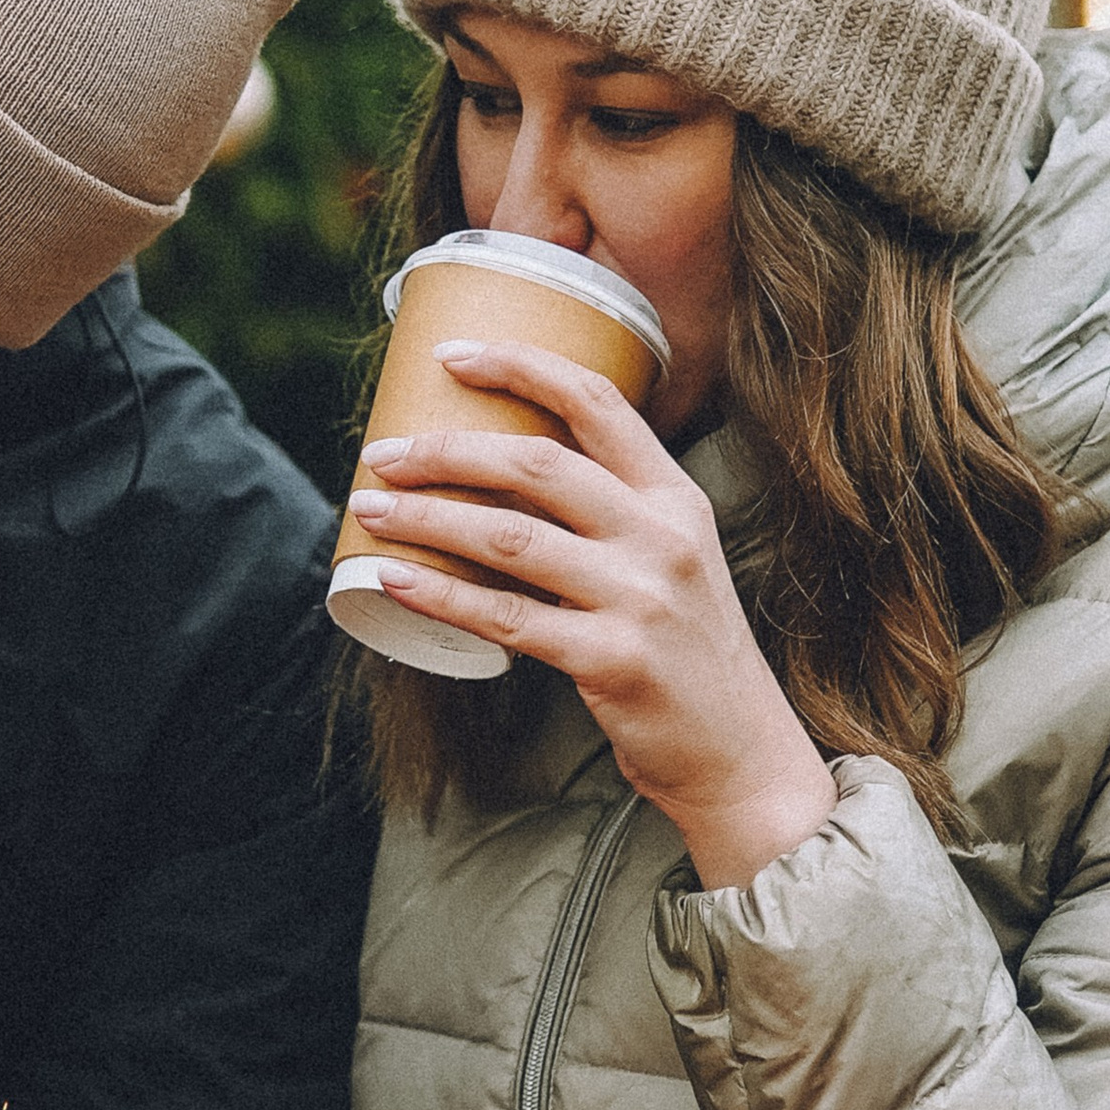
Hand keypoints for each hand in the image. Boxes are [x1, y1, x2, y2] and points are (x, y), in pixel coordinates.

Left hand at [350, 336, 835, 887]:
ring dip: (426, 518)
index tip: (449, 355)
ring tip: (371, 509)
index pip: (596, 401)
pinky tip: (392, 578)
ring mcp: (640, 598)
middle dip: (446, 450)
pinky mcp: (611, 659)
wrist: (739, 753)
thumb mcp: (668, 561)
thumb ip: (609, 513)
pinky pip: (503, 615)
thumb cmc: (683, 651)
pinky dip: (439, 594)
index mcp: (675, 498)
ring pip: (508, 535)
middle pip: (536, 463)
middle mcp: (662, 537)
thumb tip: (496, 468)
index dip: (519, 366)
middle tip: (382, 455)